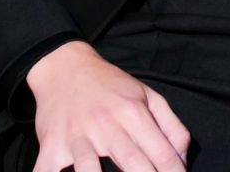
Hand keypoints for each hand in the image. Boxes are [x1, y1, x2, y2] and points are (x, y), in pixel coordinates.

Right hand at [27, 42, 189, 171]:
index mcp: (132, 113)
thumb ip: (172, 128)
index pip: (162, 153)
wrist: (64, 67)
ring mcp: (76, 136)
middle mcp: (105, 124)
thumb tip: (182, 161)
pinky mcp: (51, 144)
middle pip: (133, 163)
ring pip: (89, 169)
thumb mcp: (148, 96)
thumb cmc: (109, 86)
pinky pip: (47, 170)